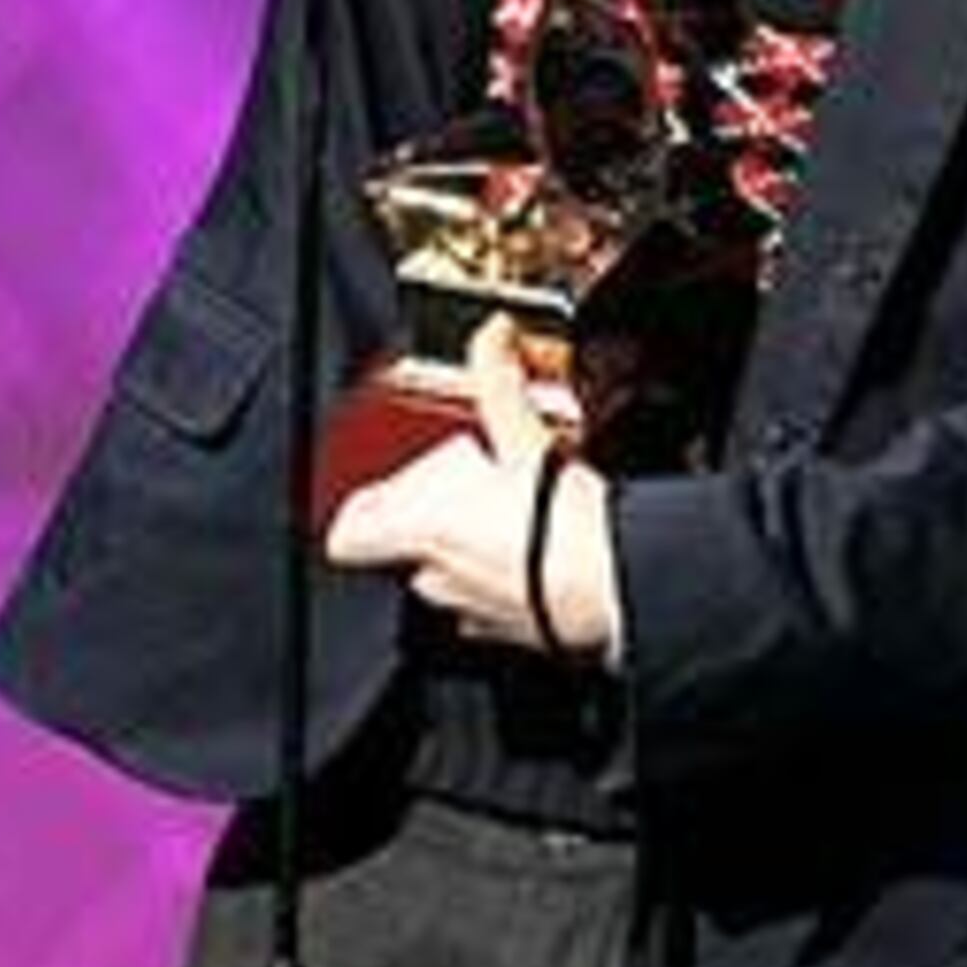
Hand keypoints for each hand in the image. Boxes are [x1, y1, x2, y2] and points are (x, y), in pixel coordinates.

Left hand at [323, 319, 619, 661]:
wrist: (618, 584)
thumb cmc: (561, 522)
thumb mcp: (524, 433)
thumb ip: (497, 379)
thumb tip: (491, 332)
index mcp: (420, 531)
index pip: (348, 538)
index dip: (359, 513)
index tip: (379, 493)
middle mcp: (434, 579)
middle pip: (402, 552)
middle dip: (427, 523)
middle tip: (464, 488)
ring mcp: (471, 612)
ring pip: (447, 579)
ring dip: (466, 552)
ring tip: (509, 516)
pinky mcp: (511, 634)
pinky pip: (490, 607)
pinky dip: (505, 582)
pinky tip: (537, 554)